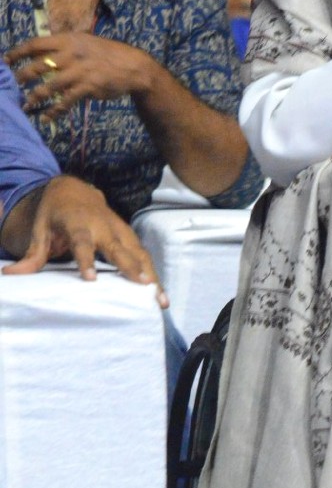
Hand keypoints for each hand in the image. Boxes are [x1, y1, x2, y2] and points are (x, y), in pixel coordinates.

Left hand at [1, 176, 167, 304]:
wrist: (73, 189)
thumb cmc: (55, 214)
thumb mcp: (40, 230)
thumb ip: (31, 255)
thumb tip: (9, 273)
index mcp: (78, 222)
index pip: (82, 242)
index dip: (86, 259)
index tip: (91, 279)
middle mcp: (103, 225)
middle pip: (119, 247)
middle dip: (131, 266)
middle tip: (142, 285)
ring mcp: (119, 230)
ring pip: (138, 253)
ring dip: (150, 274)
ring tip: (158, 298)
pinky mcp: (129, 236)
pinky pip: (144, 255)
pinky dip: (153, 274)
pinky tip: (160, 295)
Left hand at [6, 32, 150, 121]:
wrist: (133, 66)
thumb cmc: (107, 54)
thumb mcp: (85, 42)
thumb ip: (65, 47)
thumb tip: (43, 53)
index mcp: (68, 40)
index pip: (36, 44)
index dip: (18, 52)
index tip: (5, 60)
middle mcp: (71, 54)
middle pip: (38, 65)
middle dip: (21, 76)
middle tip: (12, 84)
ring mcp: (79, 72)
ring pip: (49, 86)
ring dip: (35, 97)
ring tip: (26, 105)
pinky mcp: (87, 87)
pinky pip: (65, 101)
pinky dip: (55, 111)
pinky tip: (47, 117)